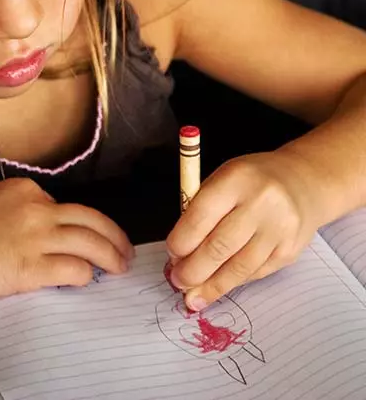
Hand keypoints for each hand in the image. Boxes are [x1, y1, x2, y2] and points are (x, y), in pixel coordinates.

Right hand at [0, 178, 132, 300]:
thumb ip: (19, 209)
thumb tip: (43, 229)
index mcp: (26, 189)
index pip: (66, 206)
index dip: (80, 225)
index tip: (89, 236)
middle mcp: (37, 207)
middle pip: (90, 219)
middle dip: (114, 236)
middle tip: (125, 249)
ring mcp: (36, 236)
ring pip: (91, 243)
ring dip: (111, 256)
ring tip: (120, 267)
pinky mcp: (31, 267)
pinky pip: (74, 270)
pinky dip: (85, 275)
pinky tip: (86, 280)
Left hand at [166, 149, 327, 311]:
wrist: (303, 182)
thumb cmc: (252, 180)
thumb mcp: (223, 178)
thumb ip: (201, 209)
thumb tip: (180, 252)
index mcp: (236, 179)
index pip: (201, 216)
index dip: (182, 241)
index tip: (171, 255)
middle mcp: (261, 204)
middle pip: (219, 247)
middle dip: (193, 270)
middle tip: (177, 281)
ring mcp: (279, 230)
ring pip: (239, 267)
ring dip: (212, 286)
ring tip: (193, 296)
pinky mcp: (290, 251)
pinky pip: (255, 273)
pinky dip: (233, 282)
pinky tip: (219, 286)